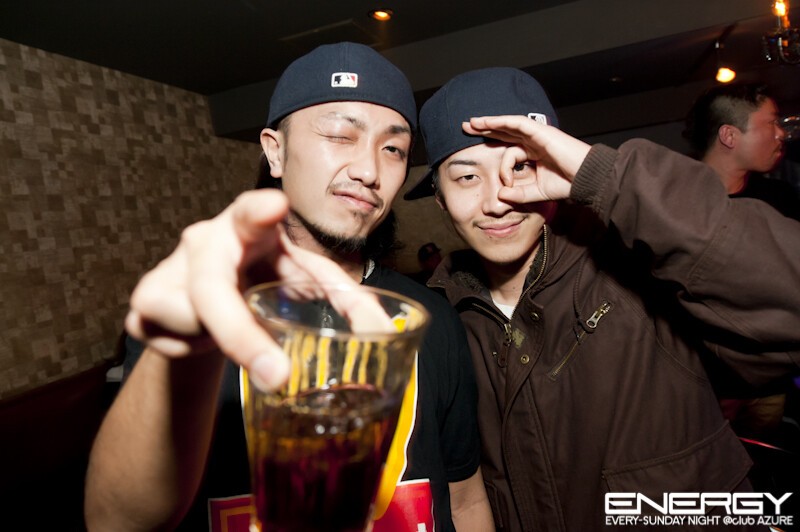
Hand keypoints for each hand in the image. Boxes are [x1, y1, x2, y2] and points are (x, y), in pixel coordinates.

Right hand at [124, 189, 381, 390]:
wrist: (210, 302)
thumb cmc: (263, 278)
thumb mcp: (303, 280)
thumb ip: (343, 297)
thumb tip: (385, 331)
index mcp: (248, 227)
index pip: (248, 211)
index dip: (257, 211)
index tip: (274, 206)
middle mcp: (203, 241)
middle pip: (211, 286)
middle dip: (240, 333)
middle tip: (277, 376)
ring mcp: (168, 269)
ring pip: (197, 323)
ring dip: (225, 340)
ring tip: (237, 326)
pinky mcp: (144, 303)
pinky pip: (179, 344)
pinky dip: (202, 351)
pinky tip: (205, 335)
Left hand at [463, 115, 590, 203]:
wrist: (586, 179)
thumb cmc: (567, 184)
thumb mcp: (536, 193)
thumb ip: (518, 194)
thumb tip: (500, 195)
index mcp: (534, 153)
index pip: (508, 148)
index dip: (494, 152)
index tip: (493, 173)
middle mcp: (534, 142)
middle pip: (505, 132)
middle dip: (485, 129)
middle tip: (466, 127)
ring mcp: (538, 135)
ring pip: (509, 125)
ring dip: (489, 122)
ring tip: (472, 122)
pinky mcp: (541, 131)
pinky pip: (518, 123)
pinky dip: (502, 121)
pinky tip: (488, 121)